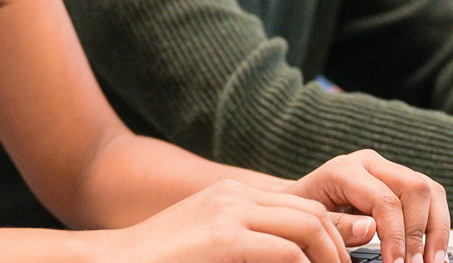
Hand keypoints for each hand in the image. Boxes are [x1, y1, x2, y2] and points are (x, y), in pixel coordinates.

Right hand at [106, 179, 361, 262]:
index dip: (331, 237)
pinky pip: (286, 250)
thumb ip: (247, 247)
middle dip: (339, 247)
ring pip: (308, 225)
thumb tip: (290, 258)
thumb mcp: (209, 248)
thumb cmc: (158, 262)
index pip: (301, 207)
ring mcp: (229, 212)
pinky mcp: (224, 237)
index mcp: (232, 196)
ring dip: (332, 257)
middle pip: (312, 212)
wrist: (113, 261)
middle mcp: (235, 195)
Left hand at [283, 150, 450, 262]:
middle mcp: (371, 164)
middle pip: (415, 188)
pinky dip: (437, 225)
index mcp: (345, 170)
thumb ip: (338, 226)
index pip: (385, 199)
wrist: (297, 203)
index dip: (396, 236)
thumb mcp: (310, 222)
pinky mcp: (401, 183)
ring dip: (436, 230)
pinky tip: (434, 252)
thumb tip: (372, 229)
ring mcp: (388, 170)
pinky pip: (431, 198)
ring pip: (430, 191)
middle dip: (419, 233)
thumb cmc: (301, 213)